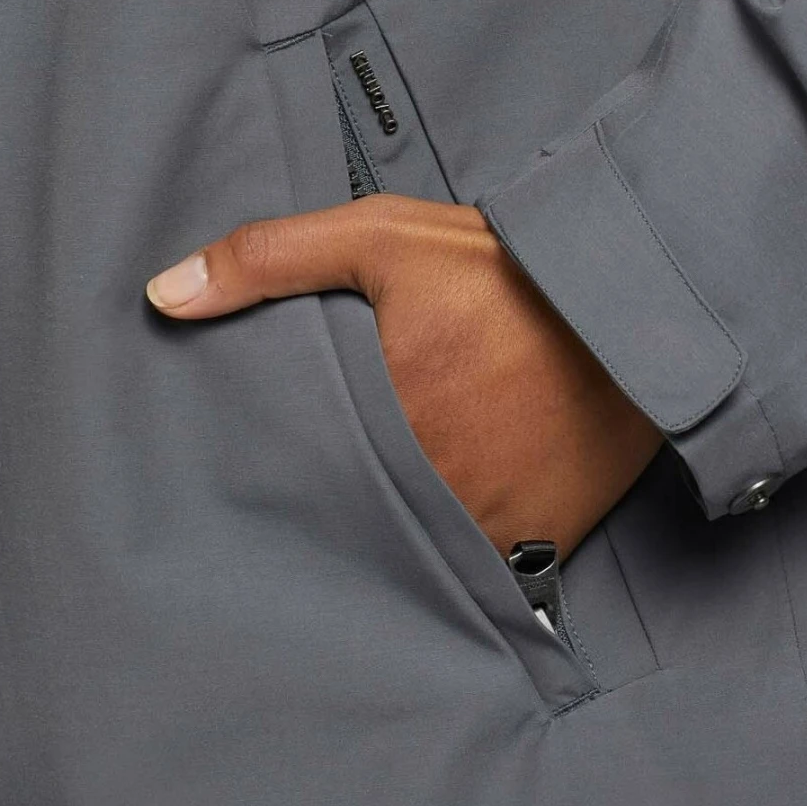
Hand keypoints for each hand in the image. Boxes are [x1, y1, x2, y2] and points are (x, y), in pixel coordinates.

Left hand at [145, 197, 662, 559]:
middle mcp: (425, 487)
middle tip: (328, 488)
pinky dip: (464, 551)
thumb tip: (162, 294)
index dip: (279, 471)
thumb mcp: (385, 238)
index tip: (271, 464)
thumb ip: (270, 259)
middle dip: (337, 508)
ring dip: (397, 536)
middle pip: (352, 520)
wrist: (643, 306)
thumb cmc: (511, 270)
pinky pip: (483, 567)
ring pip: (413, 551)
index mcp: (377, 418)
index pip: (296, 472)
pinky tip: (452, 522)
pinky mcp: (541, 541)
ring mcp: (485, 521)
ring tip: (386, 509)